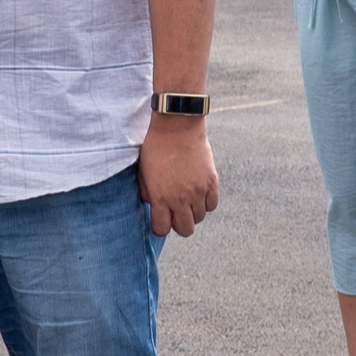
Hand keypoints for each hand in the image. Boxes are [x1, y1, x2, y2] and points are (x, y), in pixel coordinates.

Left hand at [140, 113, 219, 239]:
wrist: (177, 126)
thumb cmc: (155, 146)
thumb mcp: (143, 171)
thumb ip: (147, 192)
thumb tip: (153, 205)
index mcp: (160, 197)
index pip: (162, 229)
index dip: (161, 226)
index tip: (161, 218)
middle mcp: (180, 198)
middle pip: (185, 229)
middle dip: (179, 224)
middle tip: (175, 211)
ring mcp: (198, 191)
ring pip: (200, 217)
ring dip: (192, 212)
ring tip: (187, 198)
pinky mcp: (211, 181)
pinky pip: (212, 204)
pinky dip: (206, 202)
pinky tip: (199, 192)